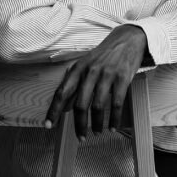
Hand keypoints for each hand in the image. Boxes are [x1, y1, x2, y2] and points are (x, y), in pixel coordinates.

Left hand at [44, 25, 148, 139]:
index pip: (61, 92)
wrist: (127, 39)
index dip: (54, 110)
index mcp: (77, 69)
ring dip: (97, 123)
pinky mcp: (122, 78)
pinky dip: (114, 118)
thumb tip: (63, 107)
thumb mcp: (86, 64)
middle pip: (80, 104)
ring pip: (98, 106)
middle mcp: (89, 72)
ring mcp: (106, 74)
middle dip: (79, 124)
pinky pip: (116, 103)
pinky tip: (113, 126)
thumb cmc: (104, 55)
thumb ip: (75, 83)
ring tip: (98, 132)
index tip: (48, 125)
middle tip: (81, 137)